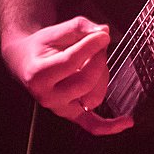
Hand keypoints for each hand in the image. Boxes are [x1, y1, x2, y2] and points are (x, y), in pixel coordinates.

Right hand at [1, 16, 133, 135]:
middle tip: (100, 43)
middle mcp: (47, 96)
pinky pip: (91, 124)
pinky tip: (126, 121)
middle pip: (85, 82)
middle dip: (98, 59)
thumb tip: (103, 31)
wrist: (26, 61)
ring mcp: (60, 108)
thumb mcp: (55, 30)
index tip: (103, 34)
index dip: (91, 45)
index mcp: (39, 75)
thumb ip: (79, 27)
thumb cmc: (41, 47)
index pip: (71, 62)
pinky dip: (110, 126)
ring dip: (103, 76)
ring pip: (94, 98)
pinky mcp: (71, 113)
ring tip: (95, 59)